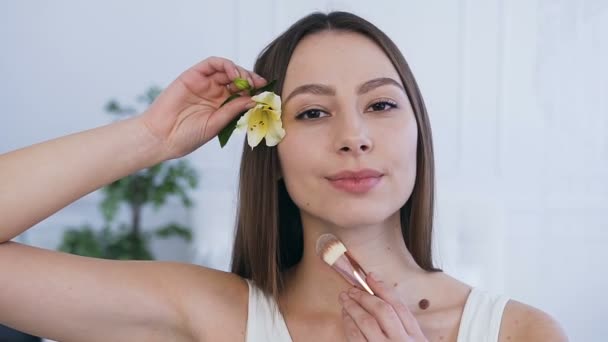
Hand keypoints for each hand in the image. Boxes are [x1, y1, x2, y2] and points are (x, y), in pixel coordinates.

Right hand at [139, 56, 266, 158]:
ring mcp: (204, 84)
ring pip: (227, 70)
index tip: (267, 94)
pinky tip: (233, 74)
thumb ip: (234, 110)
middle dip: (251, 80)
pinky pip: (212, 64)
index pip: (243, 94)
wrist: (162, 137)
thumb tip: (255, 100)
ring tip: (246, 80)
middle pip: (237, 80)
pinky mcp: (192, 76)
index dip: (255, 92)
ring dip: (240, 71)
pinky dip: (225, 65)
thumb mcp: (217, 124)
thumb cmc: (187, 136)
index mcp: (221, 107)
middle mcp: (214, 93)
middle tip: (260, 85)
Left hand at [339, 273, 427, 340]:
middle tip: (352, 289)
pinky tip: (345, 317)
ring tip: (344, 299)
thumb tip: (382, 300)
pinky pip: (357, 339)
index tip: (370, 277)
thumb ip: (405, 326)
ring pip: (367, 323)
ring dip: (353, 308)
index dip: (383, 288)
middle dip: (365, 297)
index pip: (399, 306)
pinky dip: (349, 325)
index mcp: (416, 337)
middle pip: (382, 311)